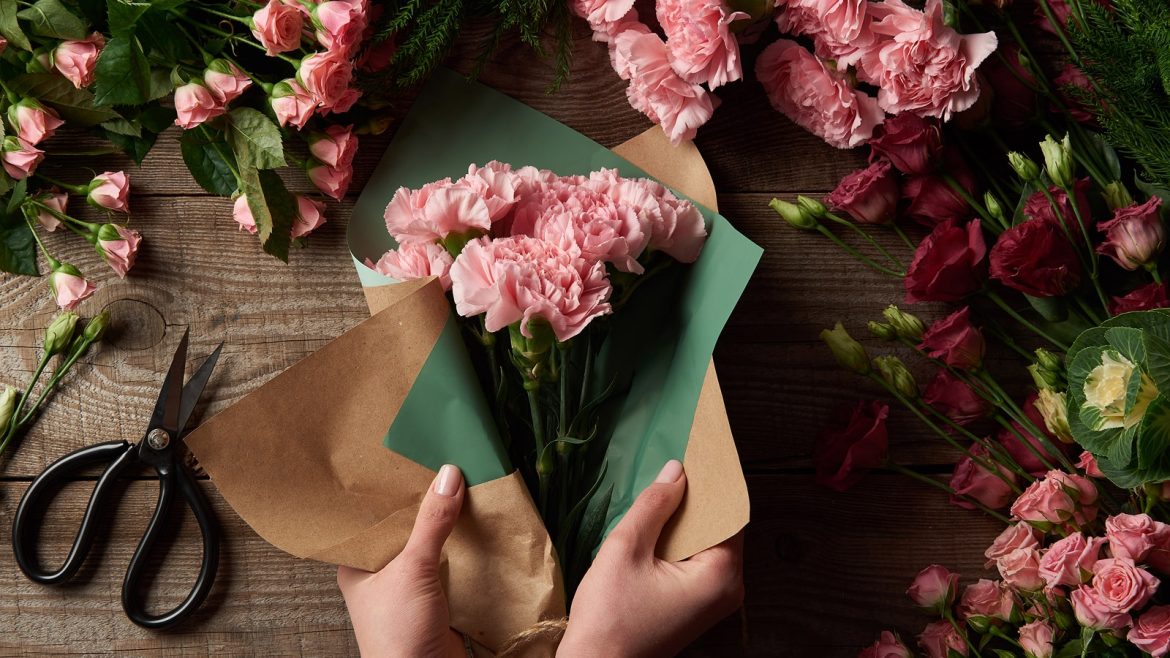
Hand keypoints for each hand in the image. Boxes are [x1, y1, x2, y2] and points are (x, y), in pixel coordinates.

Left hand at [337, 464, 467, 657]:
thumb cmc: (398, 631)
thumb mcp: (412, 569)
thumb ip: (431, 522)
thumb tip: (448, 474)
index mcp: (356, 566)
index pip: (368, 518)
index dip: (387, 490)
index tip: (406, 457)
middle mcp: (378, 575)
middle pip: (402, 529)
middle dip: (422, 503)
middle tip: (439, 463)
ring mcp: (407, 588)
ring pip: (426, 546)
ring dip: (444, 525)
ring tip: (460, 484)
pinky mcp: (434, 600)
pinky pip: (447, 565)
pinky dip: (460, 548)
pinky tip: (473, 524)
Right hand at [558, 460, 744, 657]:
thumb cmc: (609, 619)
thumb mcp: (626, 550)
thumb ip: (653, 506)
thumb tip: (676, 471)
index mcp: (720, 576)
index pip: (729, 513)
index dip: (712, 483)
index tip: (698, 452)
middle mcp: (727, 590)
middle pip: (719, 528)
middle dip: (695, 499)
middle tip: (674, 466)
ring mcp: (712, 601)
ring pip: (704, 543)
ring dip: (683, 519)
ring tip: (661, 490)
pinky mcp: (694, 607)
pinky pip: (693, 561)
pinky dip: (677, 541)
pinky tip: (655, 524)